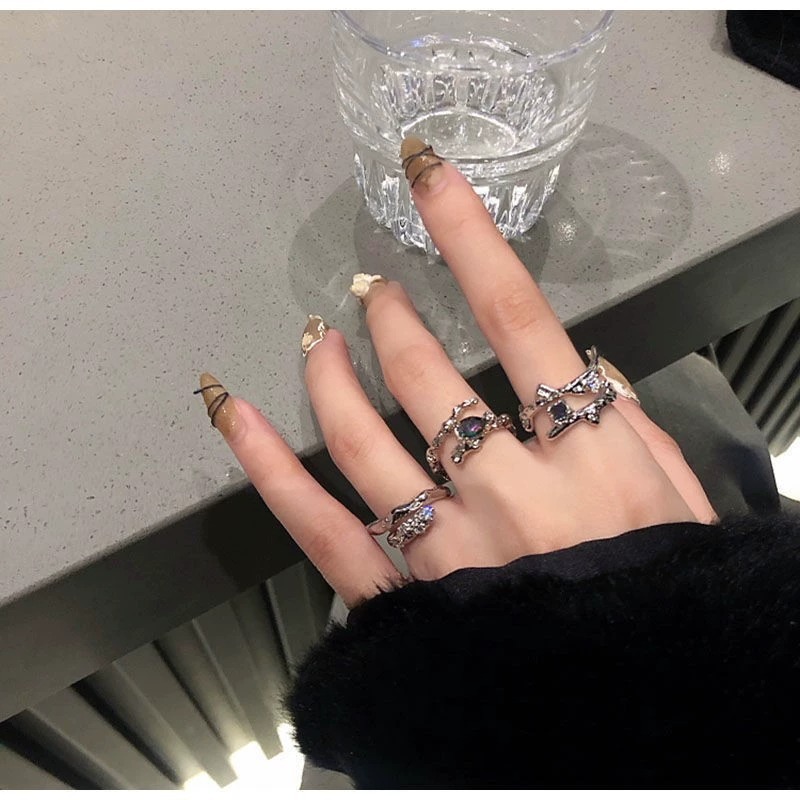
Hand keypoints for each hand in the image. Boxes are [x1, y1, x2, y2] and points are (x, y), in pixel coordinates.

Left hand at [197, 138, 715, 607]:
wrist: (630, 713)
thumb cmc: (659, 599)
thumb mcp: (680, 501)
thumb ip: (632, 426)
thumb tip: (581, 366)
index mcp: (589, 456)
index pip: (518, 317)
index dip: (468, 236)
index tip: (428, 177)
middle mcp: (510, 489)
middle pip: (426, 373)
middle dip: (392, 317)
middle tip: (376, 292)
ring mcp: (443, 543)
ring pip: (362, 435)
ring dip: (332, 372)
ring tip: (320, 335)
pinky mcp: (397, 595)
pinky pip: (316, 525)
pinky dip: (267, 464)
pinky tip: (233, 412)